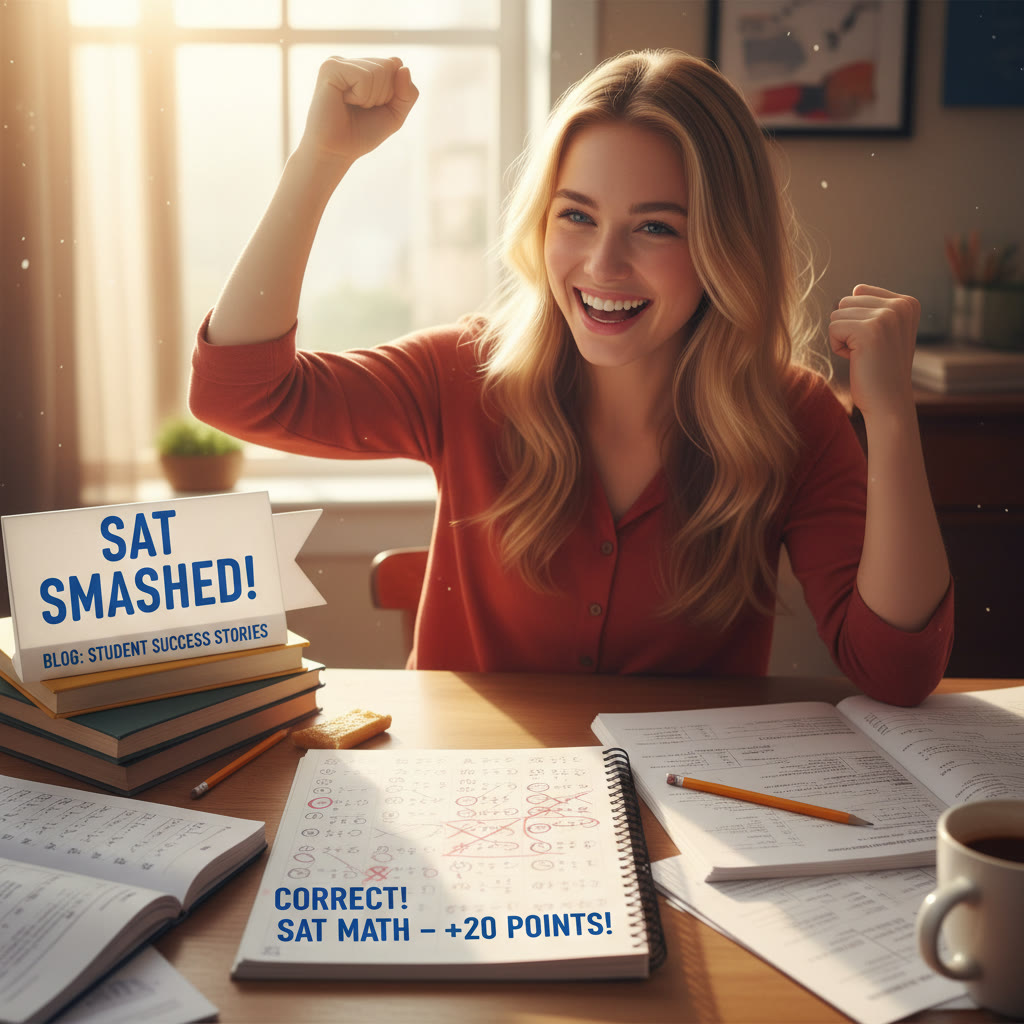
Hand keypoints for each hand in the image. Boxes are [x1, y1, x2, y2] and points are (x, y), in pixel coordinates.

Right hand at [299, 56, 418, 164]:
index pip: (396, 65)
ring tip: (352, 107)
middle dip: (383, 95)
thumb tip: (403, 66)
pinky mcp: (330, 68)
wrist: (335, 152)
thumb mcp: (395, 115)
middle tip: (361, 109)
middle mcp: (350, 61)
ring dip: (371, 98)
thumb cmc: (361, 135)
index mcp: (362, 67)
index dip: (393, 93)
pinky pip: (364, 76)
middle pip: (389, 66)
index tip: (372, 108)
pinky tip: (345, 102)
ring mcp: (338, 61)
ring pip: (379, 70)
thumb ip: (408, 93)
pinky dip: (362, 96)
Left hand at [829, 284, 919, 417]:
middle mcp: (901, 305)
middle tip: (869, 351)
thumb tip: (856, 287)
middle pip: (846, 302)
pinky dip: (838, 347)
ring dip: (843, 338)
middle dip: (848, 329)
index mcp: (907, 302)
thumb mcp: (885, 332)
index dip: (857, 320)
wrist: (888, 402)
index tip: (877, 342)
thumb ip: (873, 307)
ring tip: (864, 355)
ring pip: (837, 314)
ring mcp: (887, 316)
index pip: (859, 292)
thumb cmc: (880, 369)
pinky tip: (858, 359)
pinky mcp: (870, 330)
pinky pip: (833, 328)